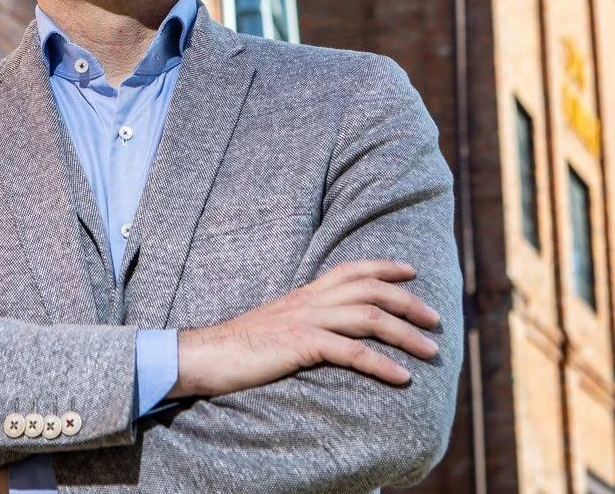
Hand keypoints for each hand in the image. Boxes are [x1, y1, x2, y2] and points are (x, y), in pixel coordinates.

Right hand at [168, 259, 440, 397]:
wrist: (209, 354)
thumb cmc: (243, 344)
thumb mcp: (279, 323)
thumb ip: (305, 319)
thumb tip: (329, 329)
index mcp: (305, 292)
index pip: (351, 269)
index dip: (384, 266)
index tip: (411, 270)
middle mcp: (310, 299)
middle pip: (369, 289)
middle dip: (408, 301)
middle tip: (436, 319)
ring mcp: (306, 319)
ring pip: (368, 317)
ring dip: (405, 334)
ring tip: (431, 351)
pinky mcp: (301, 344)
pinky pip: (351, 352)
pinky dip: (382, 364)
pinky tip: (403, 378)